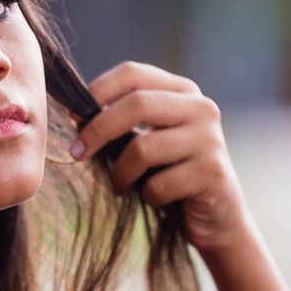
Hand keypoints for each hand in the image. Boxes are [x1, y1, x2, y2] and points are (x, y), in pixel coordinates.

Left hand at [69, 61, 253, 256]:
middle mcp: (202, 108)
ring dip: (121, 173)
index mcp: (182, 91)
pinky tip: (157, 200)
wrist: (219, 218)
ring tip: (122, 185)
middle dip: (98, 129)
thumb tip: (76, 112)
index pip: (133, 73)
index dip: (97, 90)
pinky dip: (147, 197)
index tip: (72, 116)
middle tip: (77, 152)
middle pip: (137, 104)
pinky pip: (158, 185)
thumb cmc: (171, 174)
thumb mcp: (148, 139)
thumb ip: (122, 121)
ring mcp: (210, 140)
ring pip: (143, 148)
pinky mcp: (213, 174)